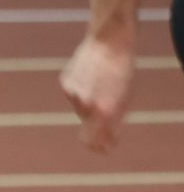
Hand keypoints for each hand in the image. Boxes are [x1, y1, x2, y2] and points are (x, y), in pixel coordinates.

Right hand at [61, 33, 136, 152]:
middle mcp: (86, 104)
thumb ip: (116, 121)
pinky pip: (73, 95)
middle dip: (96, 126)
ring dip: (90, 104)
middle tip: (106, 120)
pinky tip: (91, 77)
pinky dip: (82, 91)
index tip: (104, 150)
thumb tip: (109, 141)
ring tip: (102, 86)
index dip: (98, 148)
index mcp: (105, 110)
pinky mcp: (65, 83)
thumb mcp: (125, 97)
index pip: (94, 141)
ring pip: (80, 109)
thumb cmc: (123, 70)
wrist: (109, 42)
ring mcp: (73, 94)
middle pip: (87, 125)